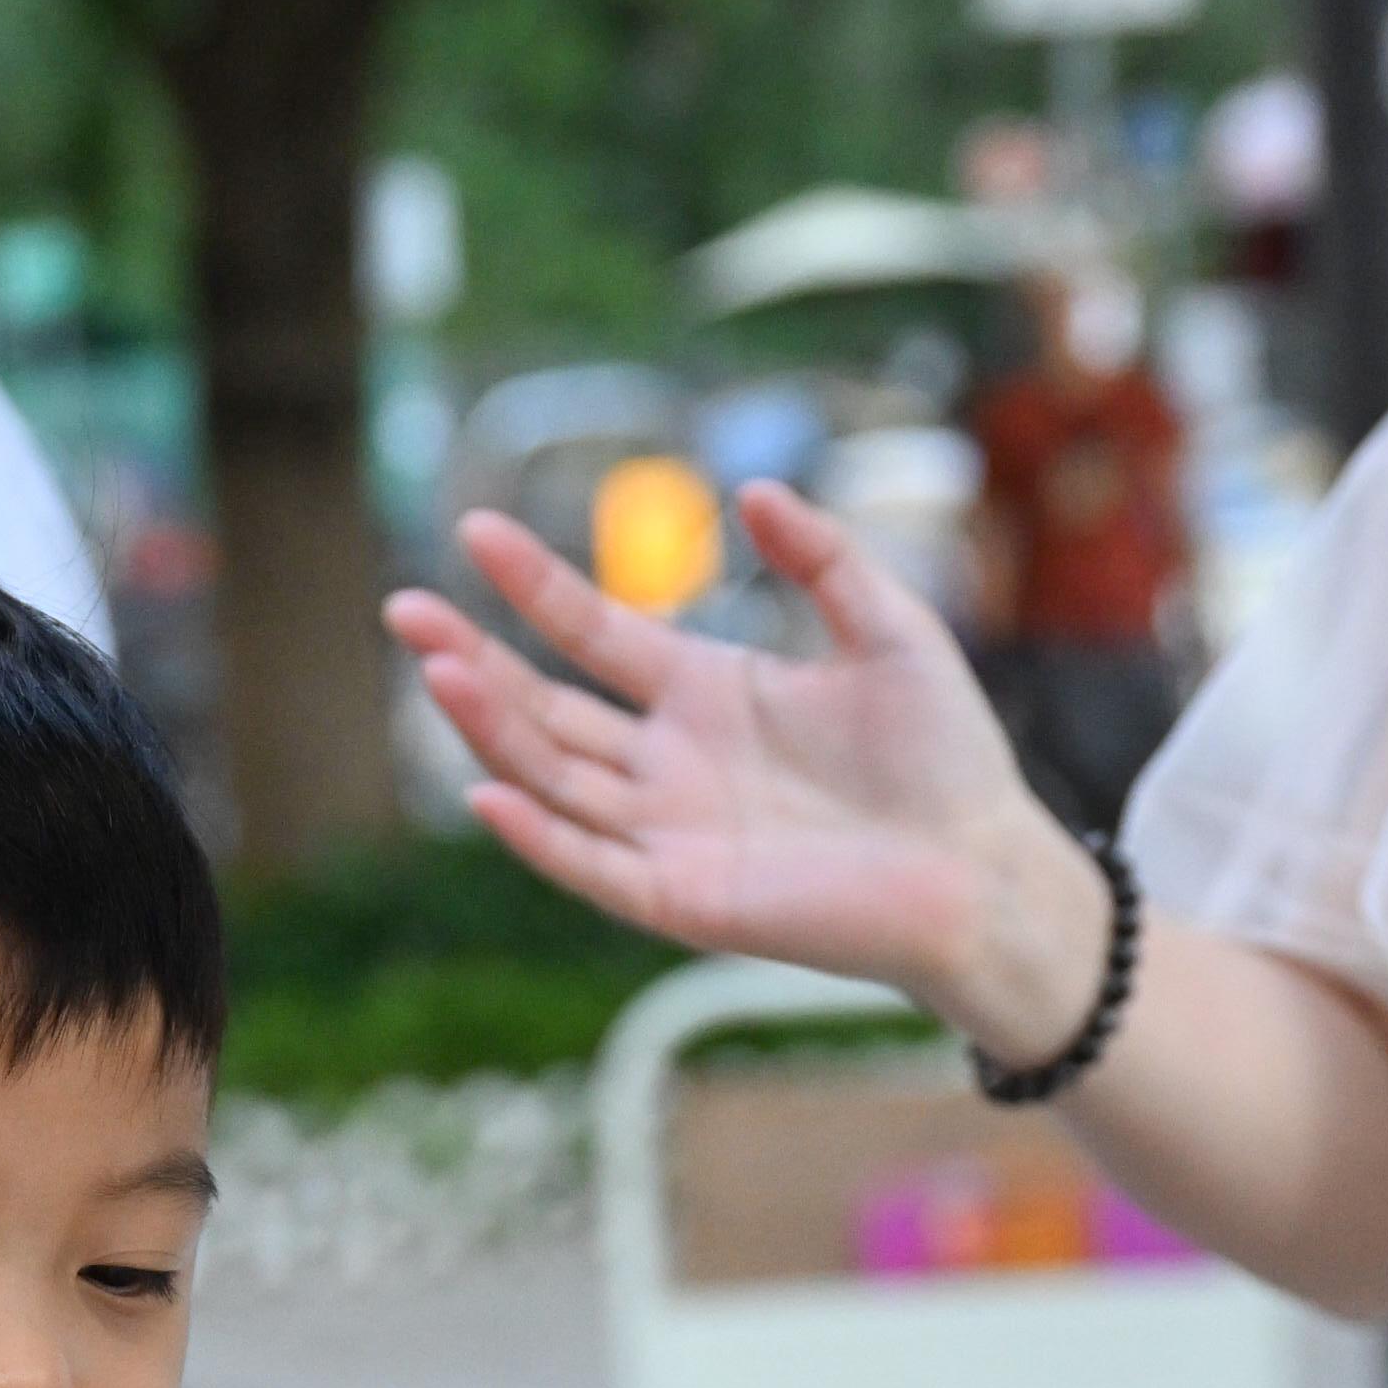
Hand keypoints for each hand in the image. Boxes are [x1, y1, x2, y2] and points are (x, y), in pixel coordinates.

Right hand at [387, 490, 1100, 1053]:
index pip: (592, 632)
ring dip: (491, 728)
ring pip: (552, 776)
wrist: (984, 870)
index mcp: (706, 693)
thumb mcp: (890, 628)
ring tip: (437, 669)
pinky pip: (591, 865)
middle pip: (546, 705)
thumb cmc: (947, 758)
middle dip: (473, 658)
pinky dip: (538, 833)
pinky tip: (489, 787)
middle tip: (403, 605)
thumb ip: (824, 557)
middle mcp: (669, 763)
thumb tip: (753, 488)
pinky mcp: (683, 899)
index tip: (476, 530)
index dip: (532, 585)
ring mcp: (668, 832)